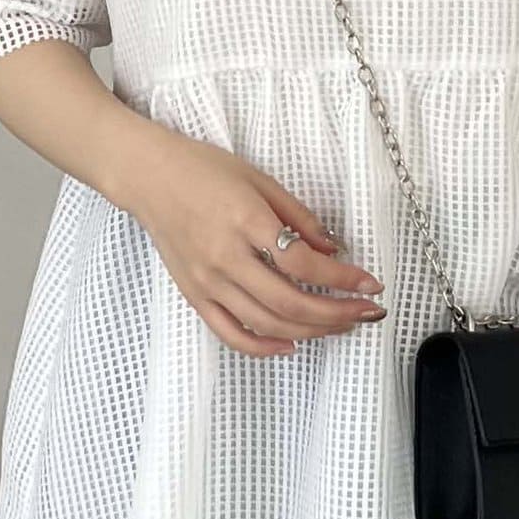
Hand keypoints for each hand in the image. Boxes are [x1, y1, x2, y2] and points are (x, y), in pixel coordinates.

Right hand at [121, 122, 386, 357]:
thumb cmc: (204, 170)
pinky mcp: (194, 295)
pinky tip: (291, 345)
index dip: (343, 279)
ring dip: (311, 331)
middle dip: (336, 314)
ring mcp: (208, 282)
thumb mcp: (261, 181)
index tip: (370, 284)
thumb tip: (333, 251)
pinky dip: (263, 347)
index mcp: (247, 222)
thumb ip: (299, 218)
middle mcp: (226, 258)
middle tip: (366, 312)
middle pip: (290, 303)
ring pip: (267, 324)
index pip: (304, 265)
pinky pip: (230, 333)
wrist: (148, 177)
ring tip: (340, 325)